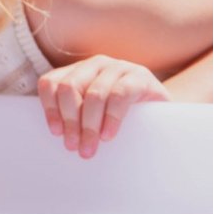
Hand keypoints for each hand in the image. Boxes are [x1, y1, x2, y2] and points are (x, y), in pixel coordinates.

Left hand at [37, 55, 169, 158]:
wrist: (163, 111)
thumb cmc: (122, 115)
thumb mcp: (94, 112)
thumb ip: (76, 116)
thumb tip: (59, 139)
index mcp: (77, 71)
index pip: (50, 83)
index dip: (50, 108)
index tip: (56, 133)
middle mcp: (95, 65)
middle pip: (69, 88)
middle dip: (69, 120)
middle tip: (73, 146)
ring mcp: (118, 67)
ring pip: (93, 94)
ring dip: (89, 125)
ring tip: (89, 148)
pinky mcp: (139, 76)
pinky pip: (119, 96)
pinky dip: (111, 118)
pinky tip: (108, 136)